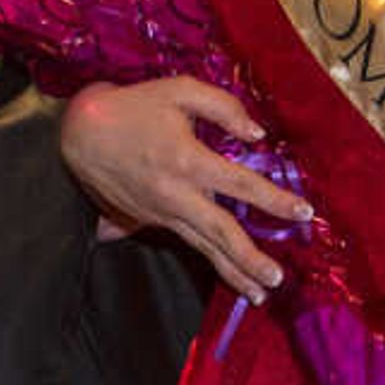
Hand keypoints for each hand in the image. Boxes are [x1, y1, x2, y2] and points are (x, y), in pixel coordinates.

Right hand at [57, 78, 300, 295]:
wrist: (81, 134)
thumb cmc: (134, 107)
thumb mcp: (178, 90)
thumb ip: (222, 106)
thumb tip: (256, 134)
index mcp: (187, 159)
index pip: (241, 184)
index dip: (275, 199)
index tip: (303, 213)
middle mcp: (176, 194)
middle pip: (221, 232)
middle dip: (251, 258)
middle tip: (277, 278)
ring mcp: (162, 212)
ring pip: (203, 247)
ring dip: (233, 272)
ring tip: (260, 294)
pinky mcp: (151, 221)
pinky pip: (188, 243)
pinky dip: (210, 261)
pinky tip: (230, 277)